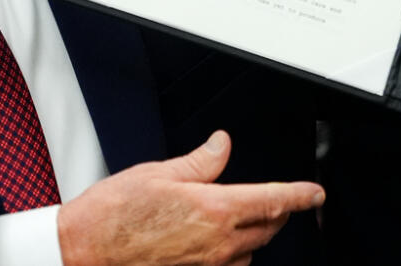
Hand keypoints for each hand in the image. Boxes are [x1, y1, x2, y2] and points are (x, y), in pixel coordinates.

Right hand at [57, 131, 324, 265]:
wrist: (85, 251)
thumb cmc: (115, 213)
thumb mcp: (160, 173)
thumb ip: (201, 162)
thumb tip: (222, 145)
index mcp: (213, 208)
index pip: (273, 200)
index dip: (300, 195)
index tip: (315, 193)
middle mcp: (218, 243)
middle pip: (267, 227)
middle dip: (276, 212)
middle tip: (274, 199)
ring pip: (249, 253)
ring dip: (251, 236)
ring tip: (235, 220)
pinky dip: (231, 256)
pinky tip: (215, 245)